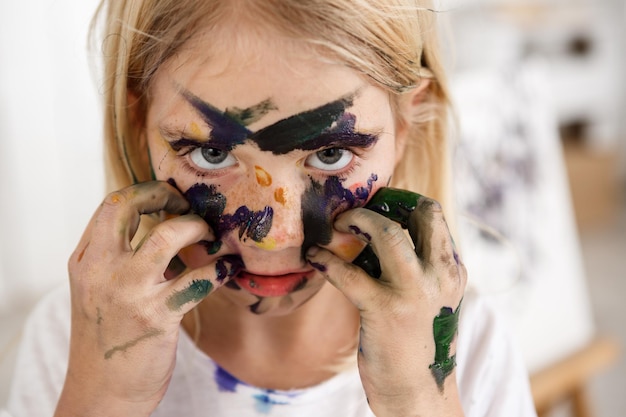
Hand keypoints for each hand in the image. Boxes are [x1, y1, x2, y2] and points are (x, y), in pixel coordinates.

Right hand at [55, 181, 241, 416]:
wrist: (102, 393)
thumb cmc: (107, 339)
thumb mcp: (97, 292)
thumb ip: (119, 259)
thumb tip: (164, 229)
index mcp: (85, 262)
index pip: (110, 206)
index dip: (143, 192)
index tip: (167, 197)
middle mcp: (101, 270)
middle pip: (130, 207)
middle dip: (164, 195)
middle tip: (186, 206)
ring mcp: (128, 291)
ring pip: (169, 235)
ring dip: (196, 229)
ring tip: (209, 237)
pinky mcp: (157, 315)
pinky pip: (199, 279)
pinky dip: (220, 269)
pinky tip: (227, 268)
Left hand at [306, 196, 466, 416]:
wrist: (416, 391)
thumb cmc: (415, 341)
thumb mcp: (429, 297)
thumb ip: (414, 264)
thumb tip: (374, 231)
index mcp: (452, 270)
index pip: (433, 214)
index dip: (401, 201)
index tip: (376, 203)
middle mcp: (440, 275)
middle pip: (421, 213)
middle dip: (384, 203)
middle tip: (355, 212)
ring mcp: (414, 292)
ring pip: (388, 233)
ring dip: (357, 221)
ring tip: (336, 226)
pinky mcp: (384, 310)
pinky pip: (349, 273)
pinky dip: (326, 260)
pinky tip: (314, 257)